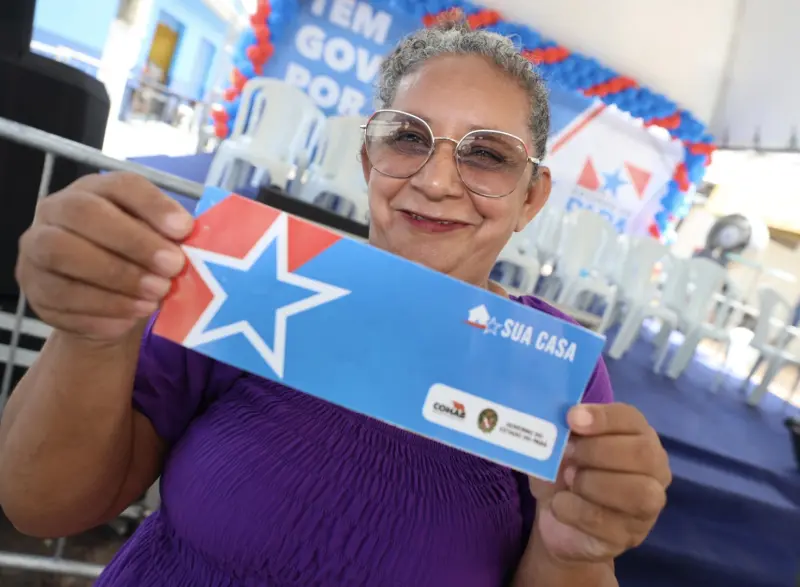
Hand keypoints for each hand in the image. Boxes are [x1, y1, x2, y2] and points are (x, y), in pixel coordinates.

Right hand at [16, 172, 193, 341]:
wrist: (107, 303)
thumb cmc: (136, 261)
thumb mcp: (155, 242)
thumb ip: (169, 238)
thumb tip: (193, 242)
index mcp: (96, 190)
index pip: (121, 185)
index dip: (153, 205)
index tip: (184, 229)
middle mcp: (57, 210)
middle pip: (84, 214)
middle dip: (133, 242)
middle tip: (172, 268)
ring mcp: (37, 249)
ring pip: (63, 255)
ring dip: (117, 280)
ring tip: (155, 298)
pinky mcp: (33, 288)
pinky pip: (60, 298)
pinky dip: (101, 310)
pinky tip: (131, 317)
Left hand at [528, 403, 670, 563]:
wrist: (558, 515)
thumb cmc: (564, 467)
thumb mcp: (558, 444)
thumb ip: (563, 429)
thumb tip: (559, 420)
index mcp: (637, 435)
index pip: (631, 419)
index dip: (603, 417)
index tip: (572, 418)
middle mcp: (653, 468)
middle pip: (642, 453)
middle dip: (597, 451)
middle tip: (566, 453)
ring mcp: (647, 505)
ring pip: (638, 492)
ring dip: (594, 482)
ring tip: (568, 479)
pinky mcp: (629, 535)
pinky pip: (609, 522)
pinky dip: (577, 510)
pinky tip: (560, 503)